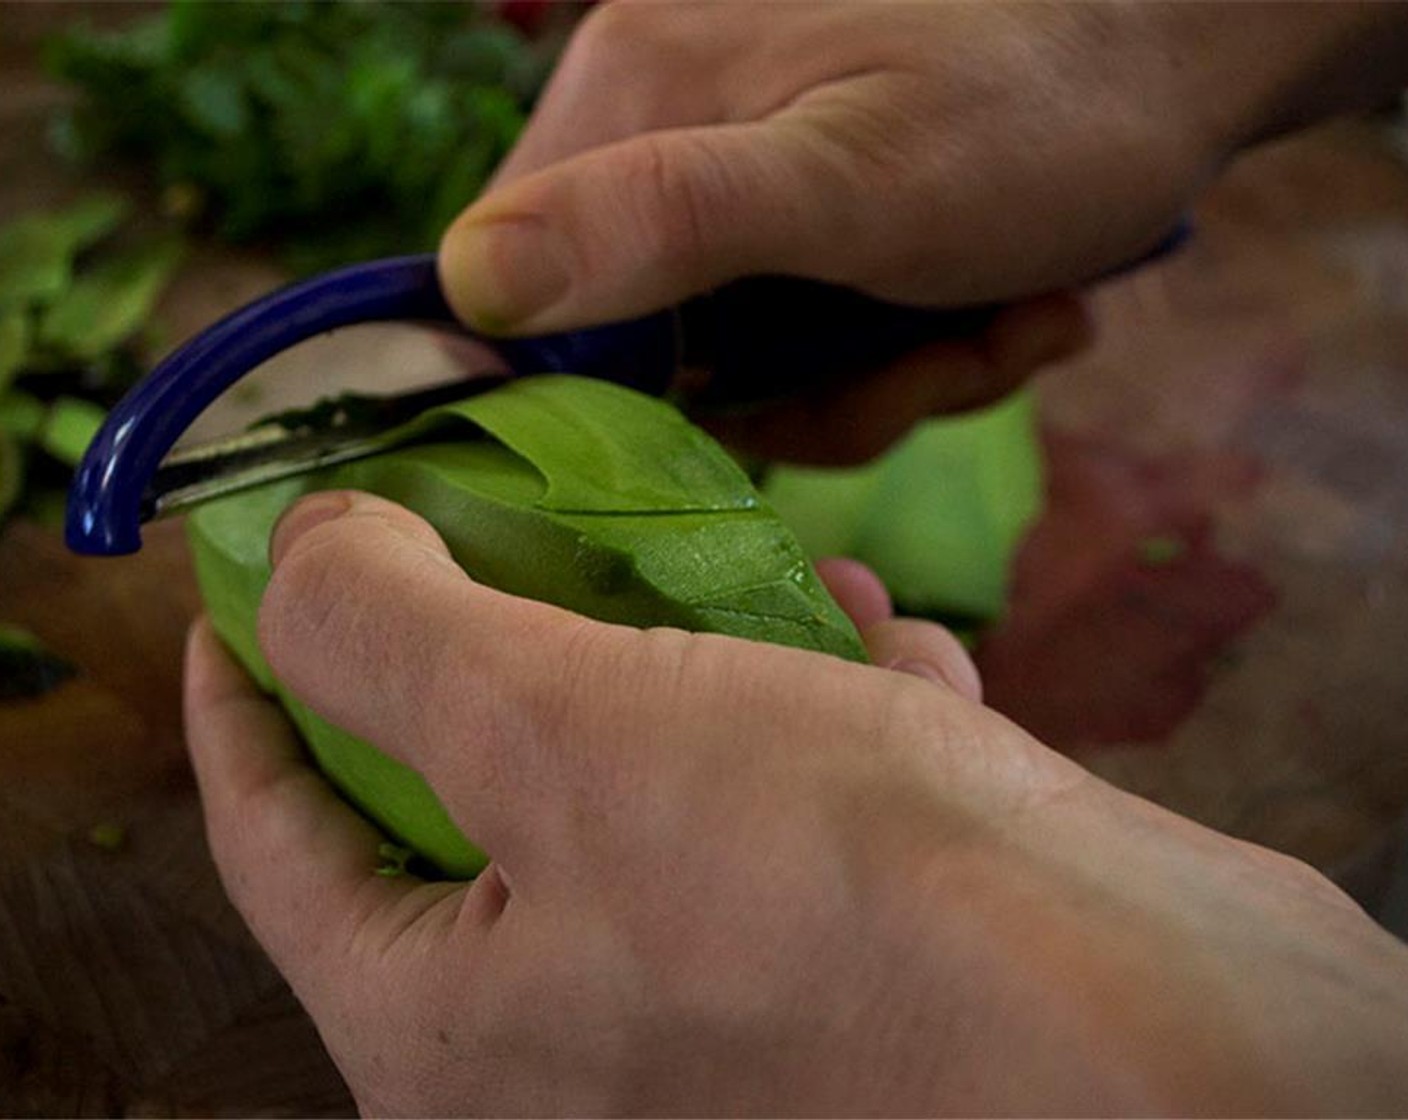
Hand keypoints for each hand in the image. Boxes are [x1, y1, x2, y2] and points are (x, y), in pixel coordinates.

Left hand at [185, 491, 1407, 1114]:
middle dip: (505, 638)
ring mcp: (715, 996)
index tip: (255, 573)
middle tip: (509, 517)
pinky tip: (878, 650)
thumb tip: (309, 555)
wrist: (1152, 1027)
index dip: (247, 689)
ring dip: (688, 656)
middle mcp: (572, 1038)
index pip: (275, 841)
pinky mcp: (841, 953)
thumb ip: (392, 636)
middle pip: (469, 794)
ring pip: (648, 774)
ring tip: (736, 567)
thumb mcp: (558, 729)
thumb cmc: (829, 896)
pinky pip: (782, 802)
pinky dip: (812, 708)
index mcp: (451, 1030)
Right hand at [438, 2, 1407, 461]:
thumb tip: (471, 282)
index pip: (519, 296)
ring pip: (751, 365)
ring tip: (1001, 325)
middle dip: (809, 396)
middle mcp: (658, 129)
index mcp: (629, 96)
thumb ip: (665, 219)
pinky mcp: (805, 213)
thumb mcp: (853, 178)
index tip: (755, 417)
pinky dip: (913, 355)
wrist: (1192, 52)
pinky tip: (1011, 307)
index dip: (621, 396)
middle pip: (652, 353)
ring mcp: (736, 174)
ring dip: (885, 383)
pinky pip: (814, 339)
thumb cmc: (1039, 105)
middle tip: (933, 363)